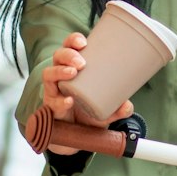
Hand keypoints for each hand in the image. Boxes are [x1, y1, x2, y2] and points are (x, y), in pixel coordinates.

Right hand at [40, 31, 131, 152]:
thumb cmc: (88, 112)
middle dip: (68, 55)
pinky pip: (51, 101)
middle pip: (58, 57)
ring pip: (49, 74)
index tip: (83, 42)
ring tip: (72, 73)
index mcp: (73, 68)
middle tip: (81, 62)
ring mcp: (54, 91)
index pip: (69, 48)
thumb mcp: (106, 108)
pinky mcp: (50, 106)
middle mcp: (60, 76)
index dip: (73, 41)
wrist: (77, 134)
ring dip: (59, 71)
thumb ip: (118, 108)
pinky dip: (60, 101)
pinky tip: (68, 100)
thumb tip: (127, 106)